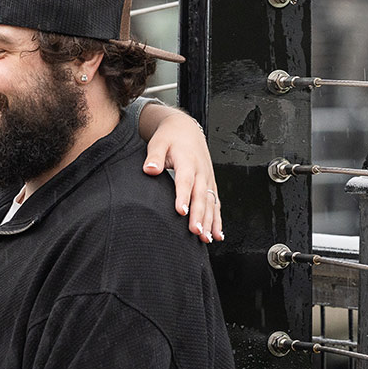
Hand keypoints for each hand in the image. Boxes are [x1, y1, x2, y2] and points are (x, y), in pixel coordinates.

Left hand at [139, 105, 222, 243]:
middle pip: (201, 195)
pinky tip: (217, 235)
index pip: (185, 180)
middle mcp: (201, 171)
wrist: (185, 129)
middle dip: (200, 215)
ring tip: (207, 238)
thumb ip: (154, 156)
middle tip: (196, 231)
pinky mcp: (210, 185)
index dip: (184, 196)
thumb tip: (149, 169)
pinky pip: (216, 205)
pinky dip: (218, 220)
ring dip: (210, 222)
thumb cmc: (170, 138)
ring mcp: (208, 179)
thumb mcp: (158, 142)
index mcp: (187, 161)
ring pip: (211, 203)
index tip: (181, 211)